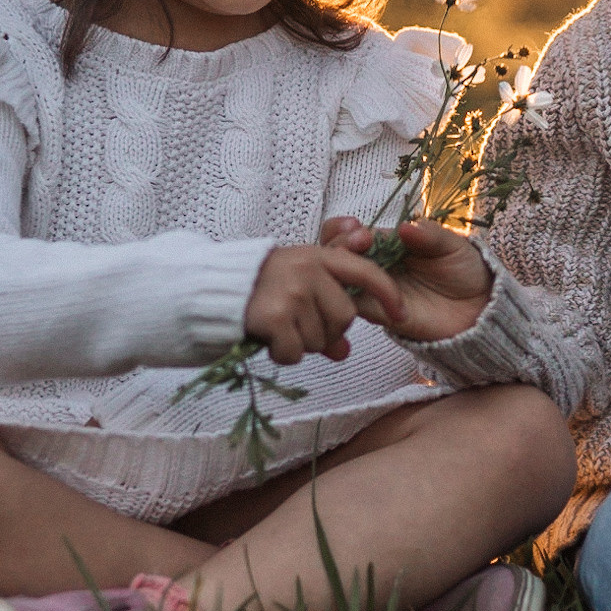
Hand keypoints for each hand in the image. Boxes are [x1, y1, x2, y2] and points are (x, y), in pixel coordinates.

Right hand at [244, 245, 404, 365]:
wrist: (208, 291)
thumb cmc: (257, 289)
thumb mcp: (295, 287)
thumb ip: (323, 311)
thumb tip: (343, 353)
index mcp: (318, 256)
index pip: (367, 272)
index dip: (388, 294)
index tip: (402, 315)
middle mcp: (308, 269)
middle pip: (345, 318)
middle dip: (328, 332)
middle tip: (299, 327)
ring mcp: (292, 291)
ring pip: (319, 339)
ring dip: (301, 344)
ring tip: (278, 328)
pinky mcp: (273, 315)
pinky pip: (294, 352)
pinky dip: (282, 354)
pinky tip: (268, 340)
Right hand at [319, 216, 494, 341]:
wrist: (481, 308)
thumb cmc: (466, 269)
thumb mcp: (453, 246)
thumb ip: (430, 236)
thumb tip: (404, 227)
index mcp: (390, 243)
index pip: (355, 233)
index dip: (348, 230)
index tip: (358, 230)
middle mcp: (377, 264)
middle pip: (338, 254)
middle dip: (338, 246)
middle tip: (359, 245)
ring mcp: (376, 290)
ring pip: (340, 280)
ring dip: (340, 272)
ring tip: (358, 268)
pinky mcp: (381, 315)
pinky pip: (355, 308)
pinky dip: (350, 300)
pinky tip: (363, 292)